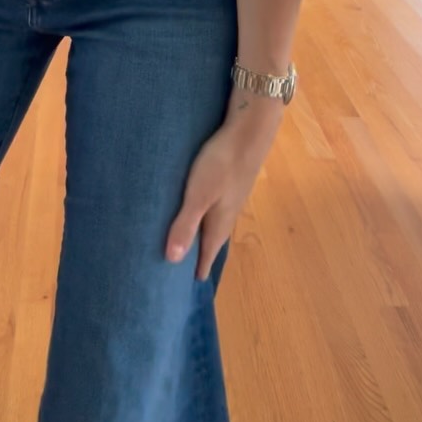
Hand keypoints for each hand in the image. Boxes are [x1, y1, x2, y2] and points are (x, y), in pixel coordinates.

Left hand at [166, 92, 283, 278]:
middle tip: (181, 271)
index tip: (186, 289)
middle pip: (210, 243)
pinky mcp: (229, 182)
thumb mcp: (198, 195)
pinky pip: (214, 208)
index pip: (206, 256)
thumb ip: (185, 224)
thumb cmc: (220, 165)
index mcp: (219, 224)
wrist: (249, 132)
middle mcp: (227, 215)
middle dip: (197, 257)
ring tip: (186, 242)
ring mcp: (230, 198)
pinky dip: (204, 216)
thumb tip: (172, 261)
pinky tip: (197, 208)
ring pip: (213, 224)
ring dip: (201, 236)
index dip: (196, 272)